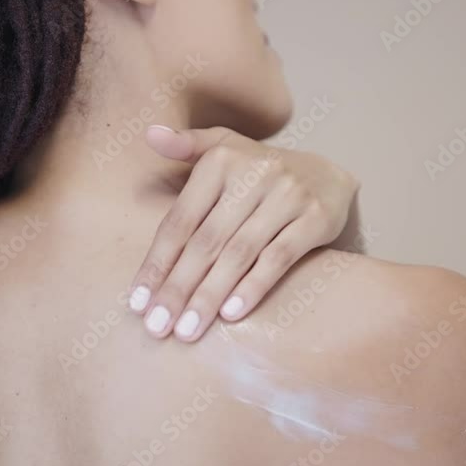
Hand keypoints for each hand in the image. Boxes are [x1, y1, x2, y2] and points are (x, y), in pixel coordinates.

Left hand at [128, 124, 358, 340]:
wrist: (328, 175)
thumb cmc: (259, 171)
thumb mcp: (224, 147)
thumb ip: (186, 146)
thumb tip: (149, 135)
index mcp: (221, 160)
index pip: (180, 220)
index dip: (157, 263)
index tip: (137, 302)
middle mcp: (254, 174)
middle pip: (206, 242)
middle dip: (178, 288)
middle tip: (157, 326)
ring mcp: (287, 196)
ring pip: (239, 254)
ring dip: (209, 296)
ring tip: (187, 330)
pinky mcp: (316, 218)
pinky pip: (279, 257)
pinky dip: (254, 286)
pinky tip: (231, 313)